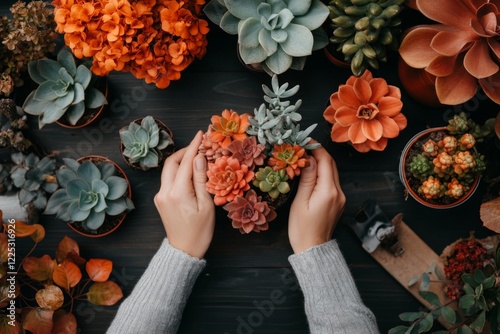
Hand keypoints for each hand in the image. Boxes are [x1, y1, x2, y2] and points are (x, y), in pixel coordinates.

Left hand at [154, 131, 214, 257]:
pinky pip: (168, 180)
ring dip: (181, 161)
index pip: (186, 162)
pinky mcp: (160, 200)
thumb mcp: (206, 205)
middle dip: (185, 151)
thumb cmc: (200, 232)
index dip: (194, 146)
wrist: (184, 251)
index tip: (201, 134)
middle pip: (172, 162)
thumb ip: (201, 179)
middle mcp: (164, 192)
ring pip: (169, 170)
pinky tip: (191, 174)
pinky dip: (179, 172)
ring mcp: (160, 196)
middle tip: (199, 146)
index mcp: (177, 193)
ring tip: (197, 158)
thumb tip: (200, 157)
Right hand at [288, 145, 345, 253]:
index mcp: (329, 191)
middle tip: (303, 146)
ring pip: (332, 172)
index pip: (326, 161)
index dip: (316, 148)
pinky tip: (310, 172)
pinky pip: (331, 182)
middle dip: (318, 153)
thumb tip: (309, 159)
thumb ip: (307, 179)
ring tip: (304, 157)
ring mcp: (340, 197)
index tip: (304, 140)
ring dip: (320, 162)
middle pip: (331, 164)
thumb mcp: (300, 202)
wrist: (313, 249)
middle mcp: (339, 192)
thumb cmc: (302, 228)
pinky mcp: (338, 202)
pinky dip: (322, 173)